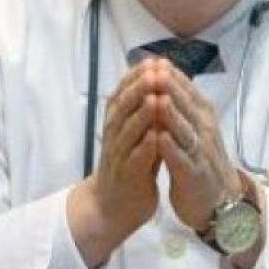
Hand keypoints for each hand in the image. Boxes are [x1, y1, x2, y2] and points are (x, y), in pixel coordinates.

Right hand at [67, 58, 163, 268]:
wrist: (112, 208)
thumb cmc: (129, 166)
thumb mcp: (134, 135)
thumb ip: (144, 111)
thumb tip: (156, 80)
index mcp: (116, 124)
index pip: (122, 94)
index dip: (136, 77)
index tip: (153, 60)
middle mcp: (114, 137)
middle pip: (123, 108)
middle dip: (139, 88)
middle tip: (154, 70)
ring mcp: (118, 158)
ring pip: (127, 131)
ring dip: (141, 113)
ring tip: (156, 95)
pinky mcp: (127, 178)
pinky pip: (134, 160)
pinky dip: (145, 147)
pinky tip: (156, 136)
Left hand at [153, 60, 242, 230]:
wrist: (219, 199)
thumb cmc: (200, 158)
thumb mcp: (194, 126)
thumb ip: (181, 104)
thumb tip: (162, 74)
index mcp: (203, 115)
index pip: (187, 90)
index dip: (171, 76)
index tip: (154, 60)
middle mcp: (205, 129)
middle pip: (187, 105)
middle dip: (170, 88)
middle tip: (155, 71)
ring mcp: (201, 152)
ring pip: (185, 130)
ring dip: (172, 115)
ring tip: (157, 99)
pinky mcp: (194, 174)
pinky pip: (183, 159)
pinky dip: (172, 148)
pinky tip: (160, 139)